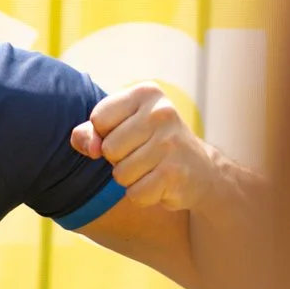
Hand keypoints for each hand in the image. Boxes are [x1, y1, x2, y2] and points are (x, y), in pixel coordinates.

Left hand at [72, 82, 221, 212]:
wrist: (199, 170)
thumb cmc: (149, 144)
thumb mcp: (119, 128)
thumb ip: (90, 132)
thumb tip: (90, 147)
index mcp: (146, 93)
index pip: (99, 119)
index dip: (104, 135)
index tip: (127, 135)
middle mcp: (161, 112)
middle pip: (108, 149)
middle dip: (118, 160)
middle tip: (143, 155)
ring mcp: (171, 143)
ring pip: (120, 174)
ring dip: (131, 179)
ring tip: (152, 169)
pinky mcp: (175, 173)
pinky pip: (136, 193)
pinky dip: (143, 195)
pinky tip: (160, 183)